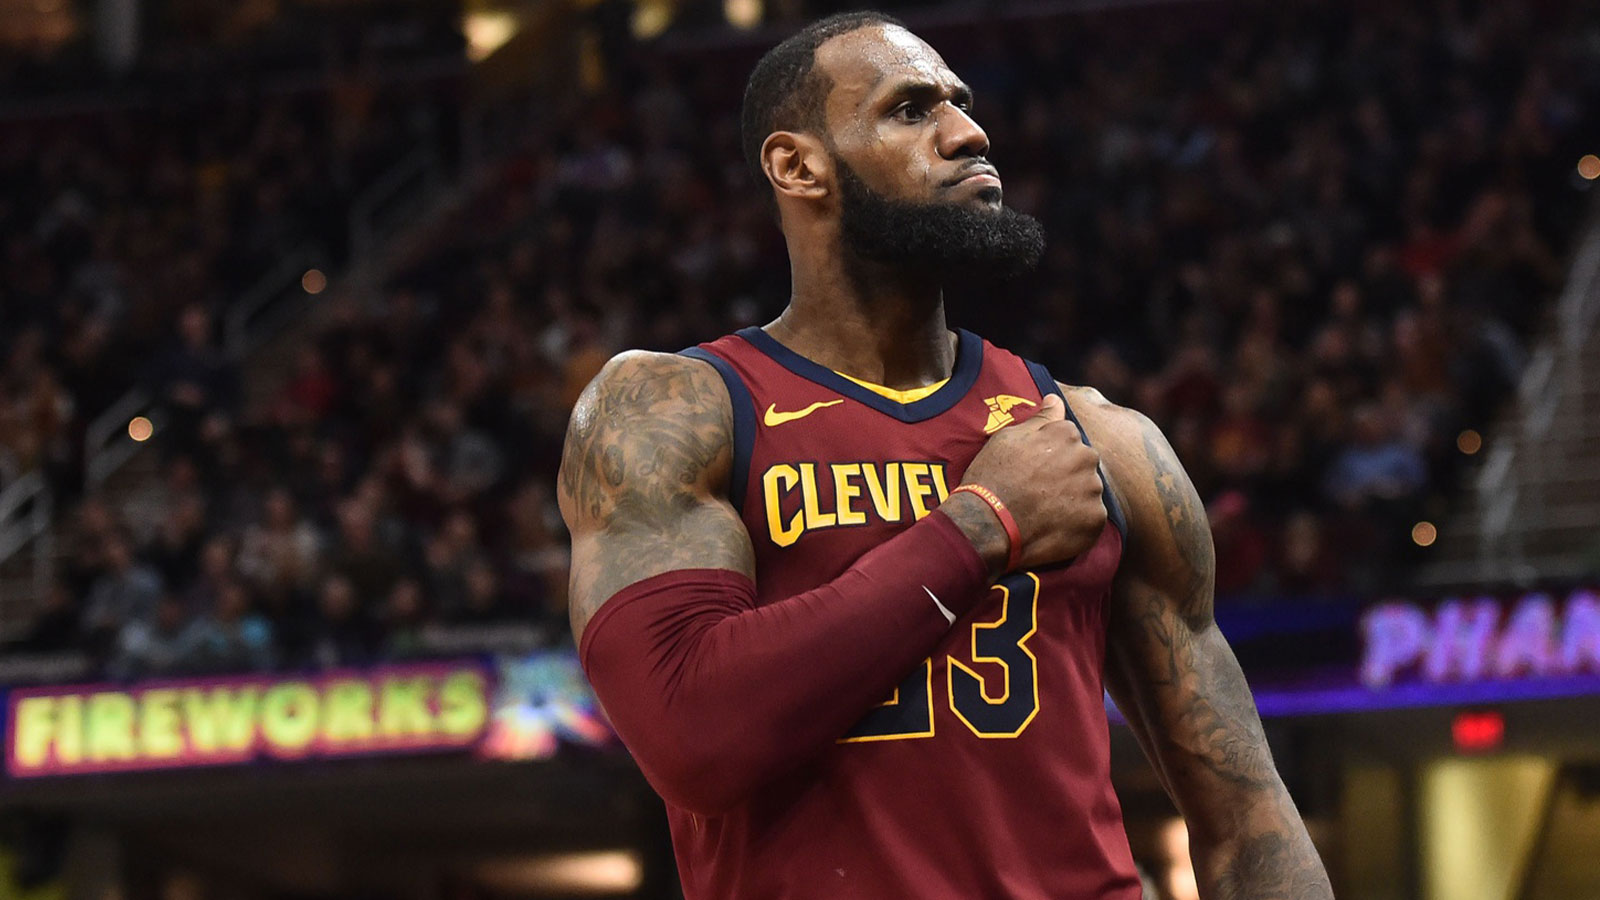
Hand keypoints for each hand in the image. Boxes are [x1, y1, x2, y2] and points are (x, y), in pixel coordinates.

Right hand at [942, 394, 1106, 573]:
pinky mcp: (1095, 519)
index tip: (1034, 470)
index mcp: (1067, 434)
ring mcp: (1092, 489)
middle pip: (1083, 464)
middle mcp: (1086, 457)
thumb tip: (1055, 399)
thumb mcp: (1008, 438)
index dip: (1050, 456)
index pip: (1070, 440)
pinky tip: (1053, 526)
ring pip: (1088, 491)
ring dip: (1073, 499)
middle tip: (1040, 491)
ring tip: (1045, 511)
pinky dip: (1076, 522)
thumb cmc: (993, 477)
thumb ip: (1040, 419)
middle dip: (1067, 475)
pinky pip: (1091, 517)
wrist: (987, 523)